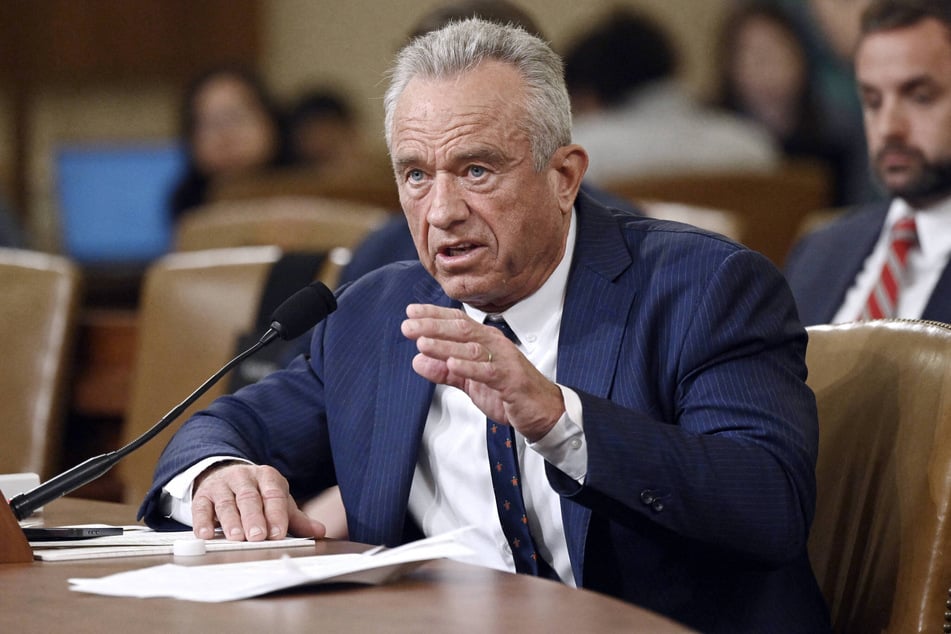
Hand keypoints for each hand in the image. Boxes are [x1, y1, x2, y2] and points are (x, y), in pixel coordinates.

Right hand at [191, 463, 326, 540]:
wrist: (226, 476)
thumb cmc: (258, 494)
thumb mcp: (278, 502)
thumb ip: (296, 519)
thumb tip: (319, 532)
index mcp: (267, 478)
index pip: (274, 495)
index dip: (276, 514)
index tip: (278, 533)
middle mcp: (244, 477)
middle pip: (249, 497)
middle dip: (254, 517)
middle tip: (258, 536)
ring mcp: (222, 485)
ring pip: (226, 502)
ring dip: (231, 520)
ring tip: (236, 537)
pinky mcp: (203, 495)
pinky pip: (201, 507)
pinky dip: (203, 521)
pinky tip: (206, 535)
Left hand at [400, 303, 563, 440]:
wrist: (543, 410)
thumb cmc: (509, 392)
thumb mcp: (470, 381)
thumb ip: (444, 371)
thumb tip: (417, 360)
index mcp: (486, 341)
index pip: (457, 321)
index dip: (434, 315)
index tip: (411, 312)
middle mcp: (495, 345)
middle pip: (462, 329)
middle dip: (433, 326)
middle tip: (408, 326)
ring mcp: (504, 361)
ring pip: (472, 348)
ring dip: (445, 345)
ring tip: (422, 343)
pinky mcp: (510, 381)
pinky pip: (488, 371)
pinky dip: (469, 368)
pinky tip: (452, 365)